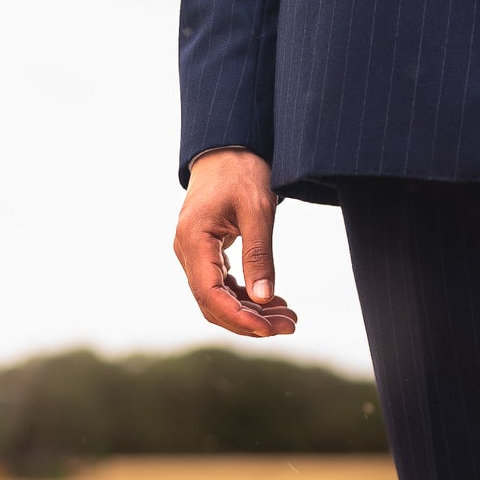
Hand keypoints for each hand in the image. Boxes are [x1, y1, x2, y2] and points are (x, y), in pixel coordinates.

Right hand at [173, 150, 297, 337]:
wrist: (229, 150)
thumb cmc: (242, 172)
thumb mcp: (258, 211)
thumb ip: (260, 255)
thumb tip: (264, 298)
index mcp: (193, 240)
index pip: (210, 294)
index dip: (239, 318)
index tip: (270, 330)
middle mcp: (187, 252)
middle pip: (214, 304)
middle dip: (252, 321)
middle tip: (292, 326)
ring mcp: (195, 255)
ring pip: (219, 300)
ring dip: (253, 313)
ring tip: (289, 318)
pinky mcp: (207, 255)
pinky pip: (223, 287)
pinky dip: (248, 299)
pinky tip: (275, 303)